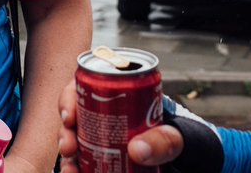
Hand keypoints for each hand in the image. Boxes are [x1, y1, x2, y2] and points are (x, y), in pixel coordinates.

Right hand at [59, 83, 190, 171]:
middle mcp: (101, 115)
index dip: (69, 98)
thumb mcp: (177, 136)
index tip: (69, 117)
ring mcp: (98, 138)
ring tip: (70, 171)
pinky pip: (80, 162)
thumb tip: (135, 150)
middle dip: (64, 132)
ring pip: (72, 141)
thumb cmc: (180, 138)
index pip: (84, 86)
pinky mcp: (99, 158)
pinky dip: (74, 169)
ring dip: (66, 156)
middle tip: (69, 147)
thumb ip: (164, 141)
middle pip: (71, 116)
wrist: (186, 160)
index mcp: (116, 95)